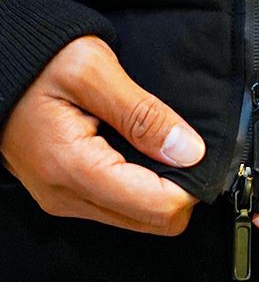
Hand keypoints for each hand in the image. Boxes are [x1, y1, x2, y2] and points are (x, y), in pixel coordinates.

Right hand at [0, 36, 205, 234]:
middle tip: (182, 146)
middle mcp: (66, 197)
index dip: (192, 184)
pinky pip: (119, 207)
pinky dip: (139, 185)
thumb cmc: (37, 59)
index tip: (199, 152)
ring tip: (158, 144)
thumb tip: (189, 151)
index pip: (159, 209)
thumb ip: (143, 114)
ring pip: (138, 218)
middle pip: (153, 223)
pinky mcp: (65, 194)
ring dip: (160, 188)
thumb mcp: (93, 69)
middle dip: (180, 189)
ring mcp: (63, 200)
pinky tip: (138, 151)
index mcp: (74, 168)